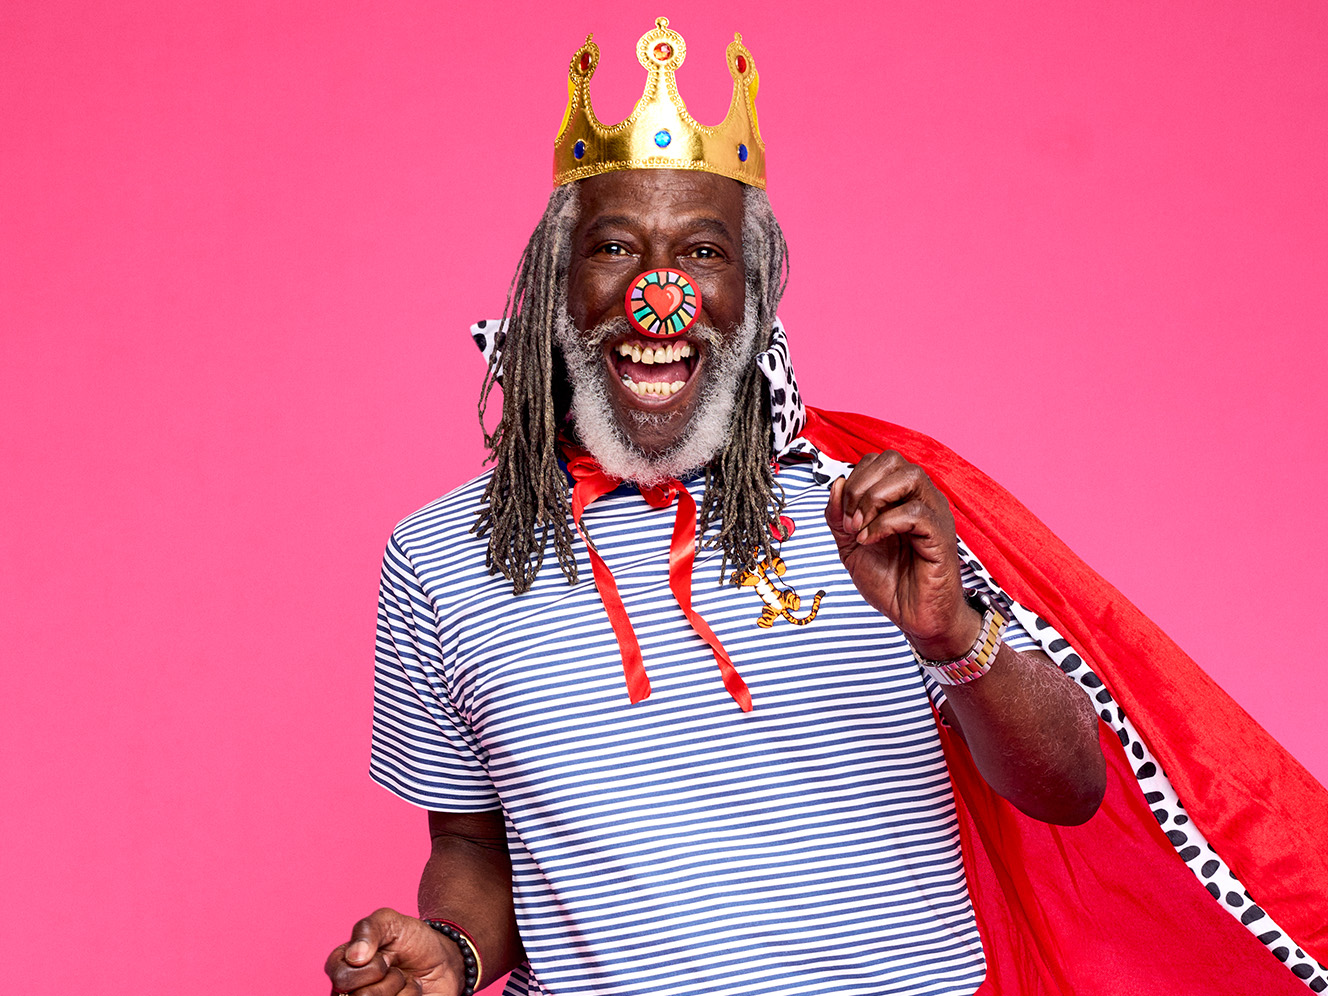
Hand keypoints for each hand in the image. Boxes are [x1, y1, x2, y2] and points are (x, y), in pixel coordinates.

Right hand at [325, 907, 464, 995]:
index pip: (340, 977)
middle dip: (387, 977)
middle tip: (394, 967)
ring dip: (399, 986)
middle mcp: (352, 991)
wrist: (443, 956)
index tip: (384, 955)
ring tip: (403, 977)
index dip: (369, 966)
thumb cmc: (411, 939)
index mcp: (345, 967)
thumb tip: (354, 957)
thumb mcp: (390, 921)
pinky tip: (412, 989)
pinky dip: (411, 995)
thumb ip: (368, 929)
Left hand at [824, 451, 979, 659]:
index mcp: (899, 497)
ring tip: (861, 528)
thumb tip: (835, 483)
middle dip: (860, 485)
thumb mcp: (850, 546)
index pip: (876, 462)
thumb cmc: (890, 582)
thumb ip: (838, 516)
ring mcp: (933, 514)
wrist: (914, 618)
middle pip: (892, 460)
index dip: (852, 480)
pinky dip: (885, 523)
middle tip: (850, 520)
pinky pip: (916, 512)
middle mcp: (919, 498)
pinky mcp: (941, 535)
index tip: (842, 515)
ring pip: (910, 477)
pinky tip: (871, 540)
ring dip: (874, 499)